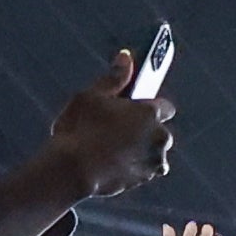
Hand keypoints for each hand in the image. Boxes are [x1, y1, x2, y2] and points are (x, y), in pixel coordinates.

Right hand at [41, 53, 175, 197]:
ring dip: (142, 149)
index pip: (164, 106)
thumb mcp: (92, 95)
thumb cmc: (79, 129)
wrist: (71, 170)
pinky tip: (114, 162)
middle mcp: (160, 136)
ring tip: (113, 148)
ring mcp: (155, 159)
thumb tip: (126, 58)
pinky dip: (135, 166)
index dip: (149, 107)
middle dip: (145, 129)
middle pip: (159, 130)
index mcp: (150, 112)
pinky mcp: (146, 178)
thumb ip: (115, 77)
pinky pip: (145, 168)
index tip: (134, 109)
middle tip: (118, 129)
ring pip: (154, 151)